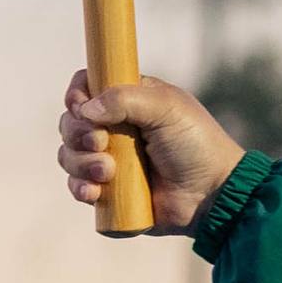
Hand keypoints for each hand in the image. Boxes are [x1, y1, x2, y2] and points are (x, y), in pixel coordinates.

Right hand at [58, 71, 244, 236]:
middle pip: (71, 123)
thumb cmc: (196, 144)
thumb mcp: (166, 107)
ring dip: (80, 162)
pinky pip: (78, 187)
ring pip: (69, 155)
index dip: (76, 96)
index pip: (86, 88)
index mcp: (128, 101)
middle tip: (101, 142)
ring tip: (108, 172)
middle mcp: (115, 129)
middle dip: (78, 133)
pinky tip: (95, 192)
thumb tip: (85, 109)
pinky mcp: (109, 192)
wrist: (211, 194)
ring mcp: (109, 161)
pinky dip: (80, 188)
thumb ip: (125, 99)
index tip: (81, 106)